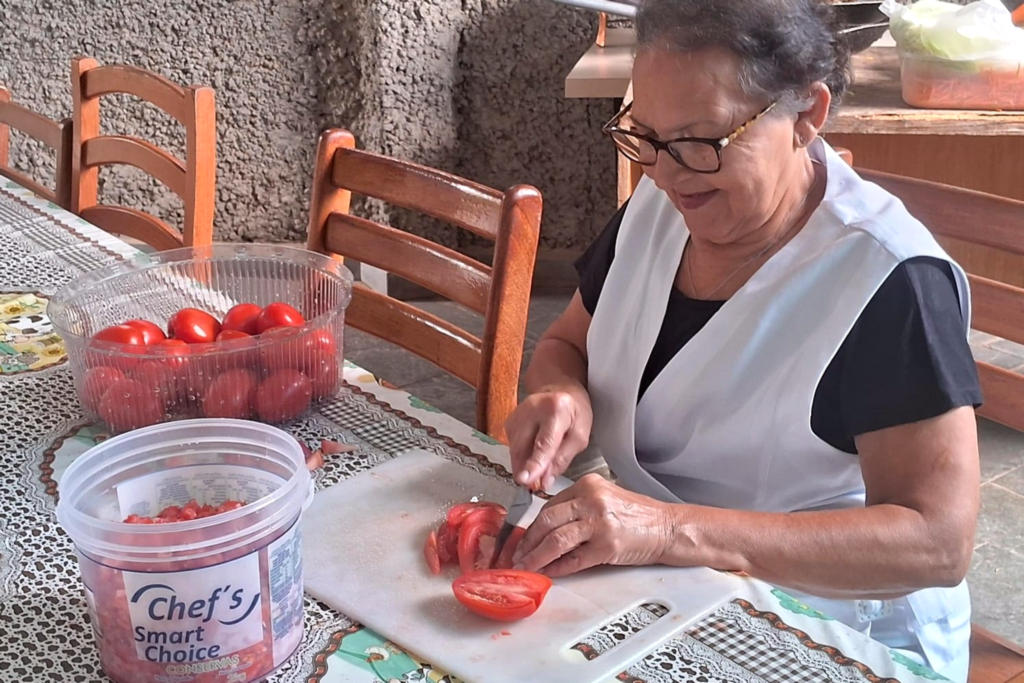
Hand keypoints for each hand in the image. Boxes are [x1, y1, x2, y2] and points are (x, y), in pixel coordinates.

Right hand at [505, 386, 592, 490]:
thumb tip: (545, 480)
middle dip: (526, 470)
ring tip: (537, 467)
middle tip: (534, 484)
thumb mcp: (580, 435)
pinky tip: (532, 454)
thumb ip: (562, 459)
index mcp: (555, 409)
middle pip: (523, 447)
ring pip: (515, 450)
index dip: (534, 464)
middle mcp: (532, 408)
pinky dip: (521, 456)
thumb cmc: (574, 411)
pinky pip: (513, 446)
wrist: (559, 390)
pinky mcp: (509, 421)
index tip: (526, 479)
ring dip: (524, 464)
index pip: (543, 443)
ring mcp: (517, 414)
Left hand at [512, 474, 675, 576]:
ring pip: (555, 540)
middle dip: (527, 541)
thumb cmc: (638, 516)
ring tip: (525, 566)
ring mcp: (599, 523)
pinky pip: (573, 560)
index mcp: (589, 485)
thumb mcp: (605, 499)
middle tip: (516, 554)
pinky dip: (557, 568)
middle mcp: (592, 501)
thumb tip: (546, 528)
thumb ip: (577, 508)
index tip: (522, 538)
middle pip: (546, 520)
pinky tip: (548, 572)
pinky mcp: (607, 546)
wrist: (668, 528)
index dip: (532, 525)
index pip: (549, 505)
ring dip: (536, 556)